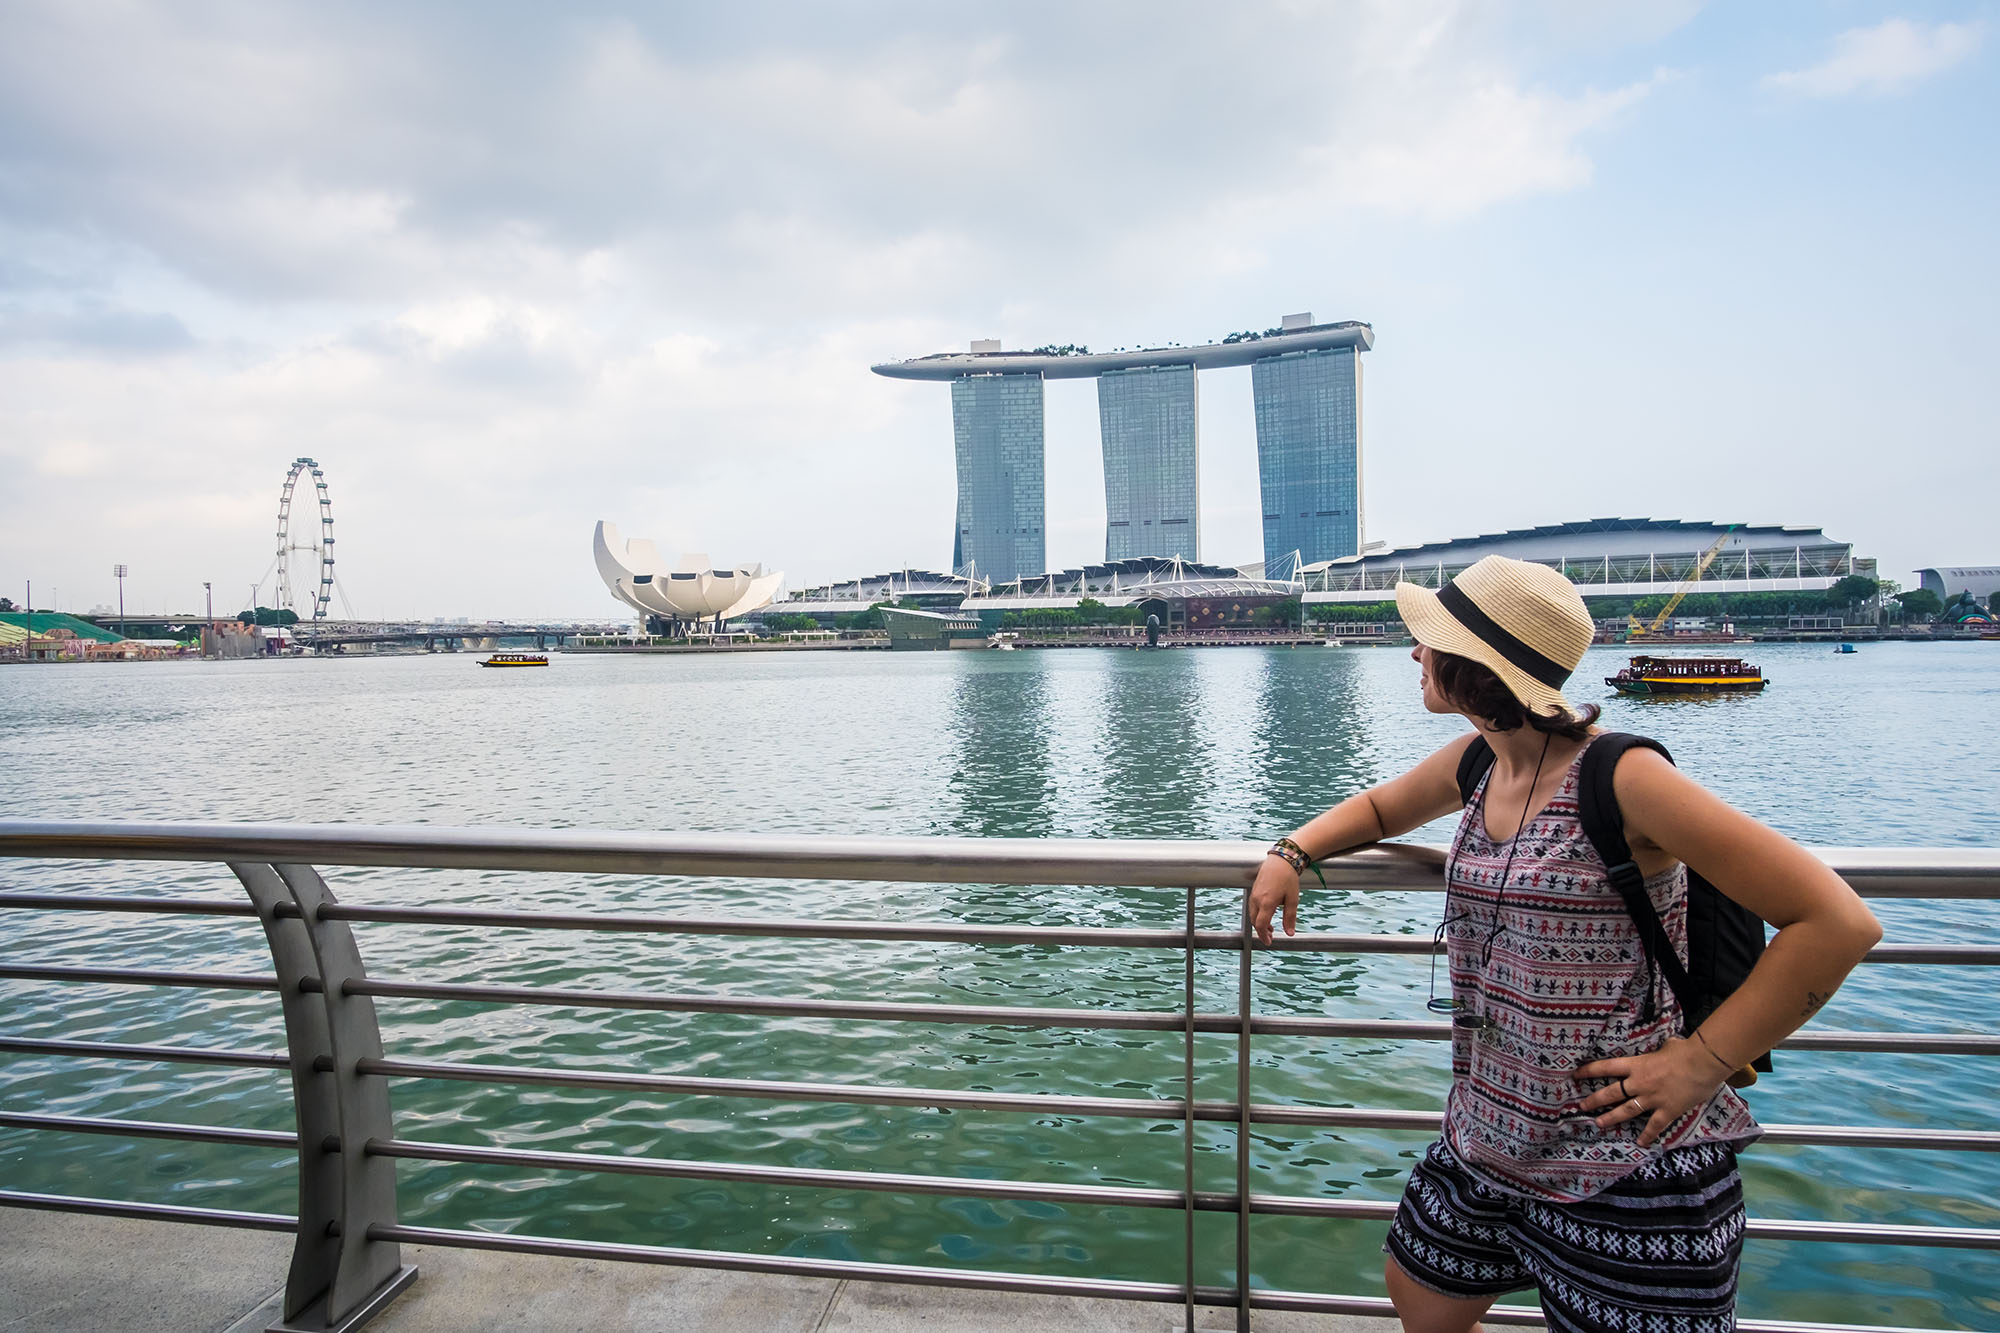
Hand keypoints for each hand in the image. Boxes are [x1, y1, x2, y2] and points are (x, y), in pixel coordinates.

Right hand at [1247, 855, 1299, 945]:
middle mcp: (1257, 899)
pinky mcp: (1254, 890)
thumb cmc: (1288, 878)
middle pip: (1254, 921)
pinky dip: (1258, 914)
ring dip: (1259, 922)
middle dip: (1261, 931)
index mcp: (1267, 903)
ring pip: (1252, 914)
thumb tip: (1290, 933)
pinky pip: (1252, 906)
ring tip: (1270, 927)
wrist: (1281, 860)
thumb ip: (1290, 918)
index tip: (1268, 942)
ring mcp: (1254, 894)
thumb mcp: (1293, 899)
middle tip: (1271, 936)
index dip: (1263, 936)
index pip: (1260, 925)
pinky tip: (1267, 913)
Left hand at [1574, 1037, 1728, 1146]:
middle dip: (1594, 1100)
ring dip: (1611, 1118)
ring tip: (1598, 1124)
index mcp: (1637, 1065)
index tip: (1575, 1075)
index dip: (1588, 1071)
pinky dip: (1647, 1135)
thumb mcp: (1666, 1046)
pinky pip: (1654, 1126)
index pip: (1606, 1067)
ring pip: (1626, 1111)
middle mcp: (1639, 1083)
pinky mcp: (1667, 1110)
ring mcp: (1652, 1099)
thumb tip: (1664, 1049)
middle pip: (1611, 1093)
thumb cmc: (1685, 1051)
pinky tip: (1641, 1143)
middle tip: (1581, 1107)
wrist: (1703, 1063)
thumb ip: (1659, 1051)